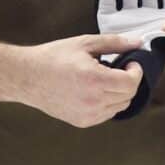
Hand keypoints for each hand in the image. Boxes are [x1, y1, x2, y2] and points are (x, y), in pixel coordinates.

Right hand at [19, 34, 143, 127]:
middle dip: (130, 80)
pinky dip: (110, 103)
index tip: (131, 62)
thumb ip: (115, 43)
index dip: (136, 71)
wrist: (28, 77)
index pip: (131, 82)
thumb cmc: (53, 58)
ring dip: (121, 92)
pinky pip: (107, 115)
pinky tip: (98, 90)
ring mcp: (87, 114)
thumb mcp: (85, 43)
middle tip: (121, 68)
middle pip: (128, 95)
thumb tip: (137, 42)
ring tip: (106, 78)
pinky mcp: (81, 122)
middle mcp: (93, 101)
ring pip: (120, 106)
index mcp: (95, 80)